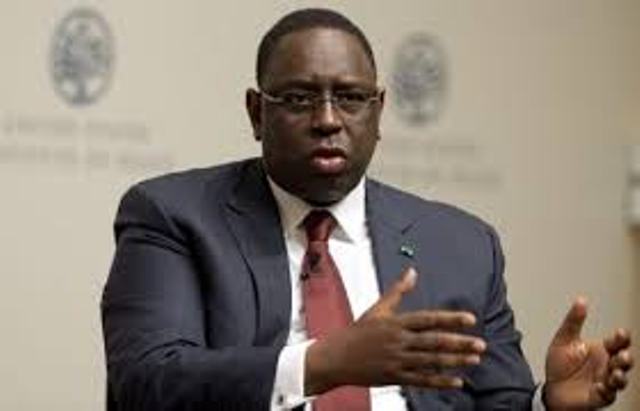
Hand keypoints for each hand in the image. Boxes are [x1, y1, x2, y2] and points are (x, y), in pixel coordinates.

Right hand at [305, 268, 486, 394]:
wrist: (336, 358)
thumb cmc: (358, 332)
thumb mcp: (378, 309)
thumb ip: (398, 291)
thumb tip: (412, 272)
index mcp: (396, 323)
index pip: (428, 319)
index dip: (450, 319)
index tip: (470, 319)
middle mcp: (398, 341)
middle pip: (433, 342)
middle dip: (459, 343)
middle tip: (480, 344)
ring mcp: (397, 360)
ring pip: (431, 361)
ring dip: (454, 361)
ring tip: (474, 359)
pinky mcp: (395, 377)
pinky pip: (421, 380)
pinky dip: (440, 381)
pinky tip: (456, 381)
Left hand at [543, 297, 633, 409]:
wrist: (551, 387)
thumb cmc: (561, 365)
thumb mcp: (564, 340)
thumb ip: (573, 321)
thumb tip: (581, 300)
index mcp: (601, 350)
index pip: (617, 342)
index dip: (621, 337)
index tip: (620, 333)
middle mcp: (606, 365)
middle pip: (624, 361)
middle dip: (626, 358)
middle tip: (622, 355)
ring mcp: (605, 381)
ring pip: (620, 380)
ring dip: (620, 376)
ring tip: (615, 373)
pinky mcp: (599, 396)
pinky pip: (607, 395)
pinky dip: (605, 391)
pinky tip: (599, 386)